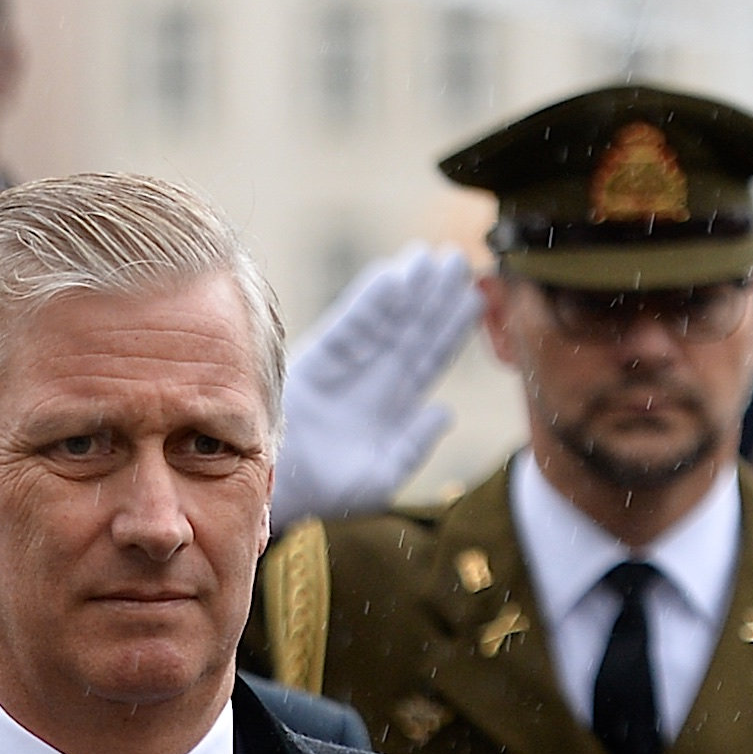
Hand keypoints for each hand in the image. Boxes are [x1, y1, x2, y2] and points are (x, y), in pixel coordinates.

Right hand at [264, 244, 478, 533]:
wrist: (277, 496)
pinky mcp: (317, 360)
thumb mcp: (382, 476)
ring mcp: (344, 367)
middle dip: (434, 297)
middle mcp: (371, 380)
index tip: (475, 298)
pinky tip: (393, 277)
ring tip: (430, 257)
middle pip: (411, 331)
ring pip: (384, 321)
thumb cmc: (327, 495)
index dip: (452, 329)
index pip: (429, 359)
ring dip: (408, 289)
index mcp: (392, 406)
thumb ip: (414, 444)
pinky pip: (349, 326)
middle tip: (459, 260)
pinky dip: (370, 302)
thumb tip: (445, 411)